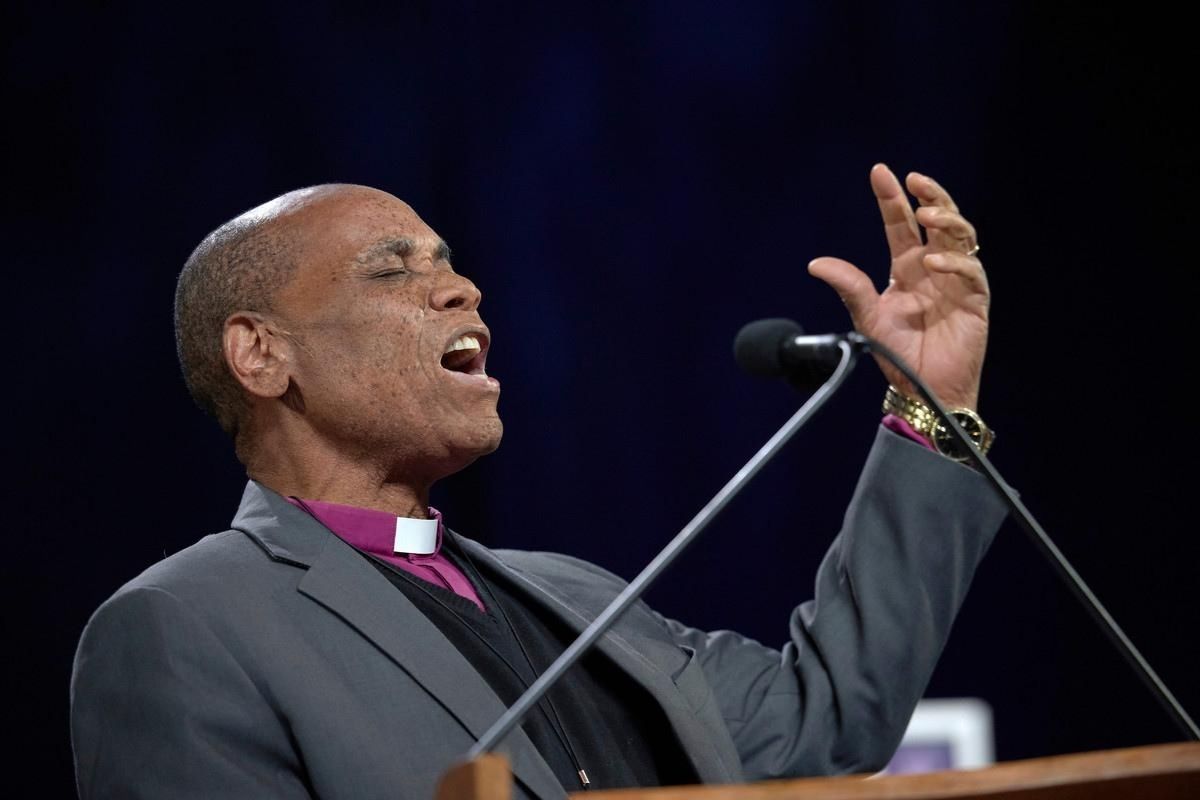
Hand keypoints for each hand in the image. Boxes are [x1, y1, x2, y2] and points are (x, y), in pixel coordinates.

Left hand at [808, 164, 988, 409]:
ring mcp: (957, 280)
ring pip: (961, 236)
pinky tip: (932, 263)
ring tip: (926, 214)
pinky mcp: (975, 299)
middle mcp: (934, 267)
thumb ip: (849, 286)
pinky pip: (971, 271)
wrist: (922, 390)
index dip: (891, 197)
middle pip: (939, 219)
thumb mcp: (866, 316)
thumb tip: (815, 264)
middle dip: (930, 195)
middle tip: (914, 180)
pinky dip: (953, 263)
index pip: (900, 223)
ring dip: (946, 220)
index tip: (879, 171)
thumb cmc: (896, 354)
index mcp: (906, 266)